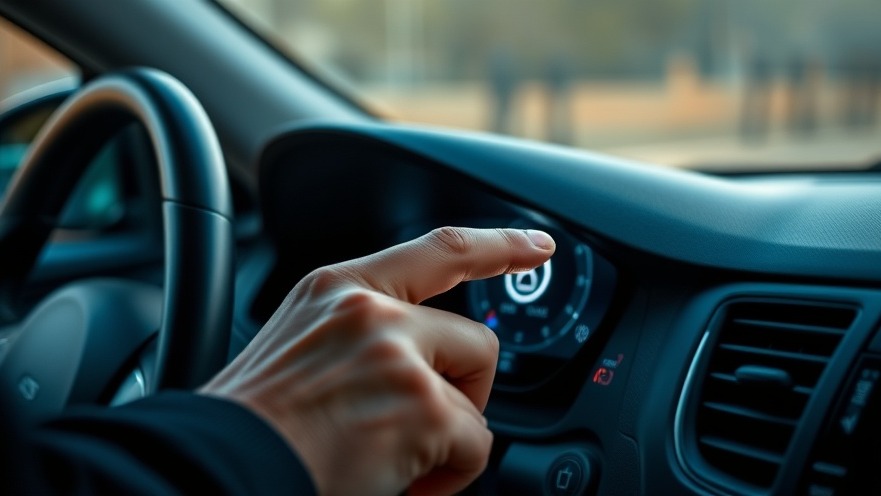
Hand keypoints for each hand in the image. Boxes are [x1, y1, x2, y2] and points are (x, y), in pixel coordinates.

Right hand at [200, 227, 554, 495]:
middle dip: (464, 391)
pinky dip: (448, 476)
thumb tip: (421, 362)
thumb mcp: (301, 347)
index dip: (497, 246)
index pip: (438, 249)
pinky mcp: (420, 405)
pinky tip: (400, 484)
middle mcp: (370, 310)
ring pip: (476, 397)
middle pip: (476, 339)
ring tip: (400, 462)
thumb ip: (363, 336)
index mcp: (339, 288)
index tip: (538, 245)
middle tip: (424, 427)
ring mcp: (397, 354)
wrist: (212, 468)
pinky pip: (475, 446)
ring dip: (451, 437)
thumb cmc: (250, 426)